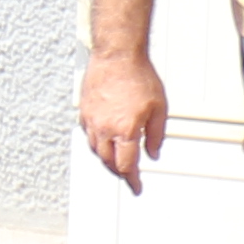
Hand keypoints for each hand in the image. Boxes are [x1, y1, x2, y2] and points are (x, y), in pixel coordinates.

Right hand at [78, 49, 166, 192]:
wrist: (117, 56)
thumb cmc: (138, 77)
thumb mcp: (159, 109)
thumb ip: (155, 135)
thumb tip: (153, 152)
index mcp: (125, 130)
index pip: (127, 165)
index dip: (133, 180)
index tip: (136, 187)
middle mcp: (105, 129)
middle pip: (108, 161)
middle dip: (119, 171)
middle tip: (128, 175)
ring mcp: (92, 120)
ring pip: (95, 150)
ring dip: (106, 158)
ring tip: (116, 159)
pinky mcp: (84, 111)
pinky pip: (88, 134)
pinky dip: (96, 143)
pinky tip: (103, 140)